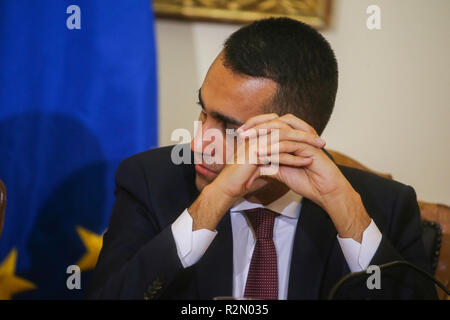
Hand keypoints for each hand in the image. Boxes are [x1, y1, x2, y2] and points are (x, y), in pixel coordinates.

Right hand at [189, 113, 323, 230]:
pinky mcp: (256, 155)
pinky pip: (280, 154)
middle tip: (321, 140)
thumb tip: (283, 158)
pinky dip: (295, 157)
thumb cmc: (241, 176)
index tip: (313, 137)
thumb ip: (270, 157)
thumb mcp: (259, 163)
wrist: (226, 187)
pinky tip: (307, 161)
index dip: (298, 130)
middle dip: (305, 133)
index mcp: (256, 134)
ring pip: (285, 138)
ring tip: (320, 149)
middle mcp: (256, 135)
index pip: (281, 125)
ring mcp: (255, 143)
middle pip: (285, 128)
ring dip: (304, 143)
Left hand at [240, 113, 370, 241]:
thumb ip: (268, 166)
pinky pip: (289, 145)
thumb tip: (253, 165)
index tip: (239, 134)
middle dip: (257, 126)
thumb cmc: (307, 182)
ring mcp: (305, 140)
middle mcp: (299, 135)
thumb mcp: (281, 173)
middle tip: (241, 133)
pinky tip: (261, 153)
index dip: (255, 126)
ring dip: (263, 136)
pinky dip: (274, 148)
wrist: (325, 192)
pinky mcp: (310, 148)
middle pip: (276, 122)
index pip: (272, 124)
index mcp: (292, 137)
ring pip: (282, 131)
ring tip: (248, 141)